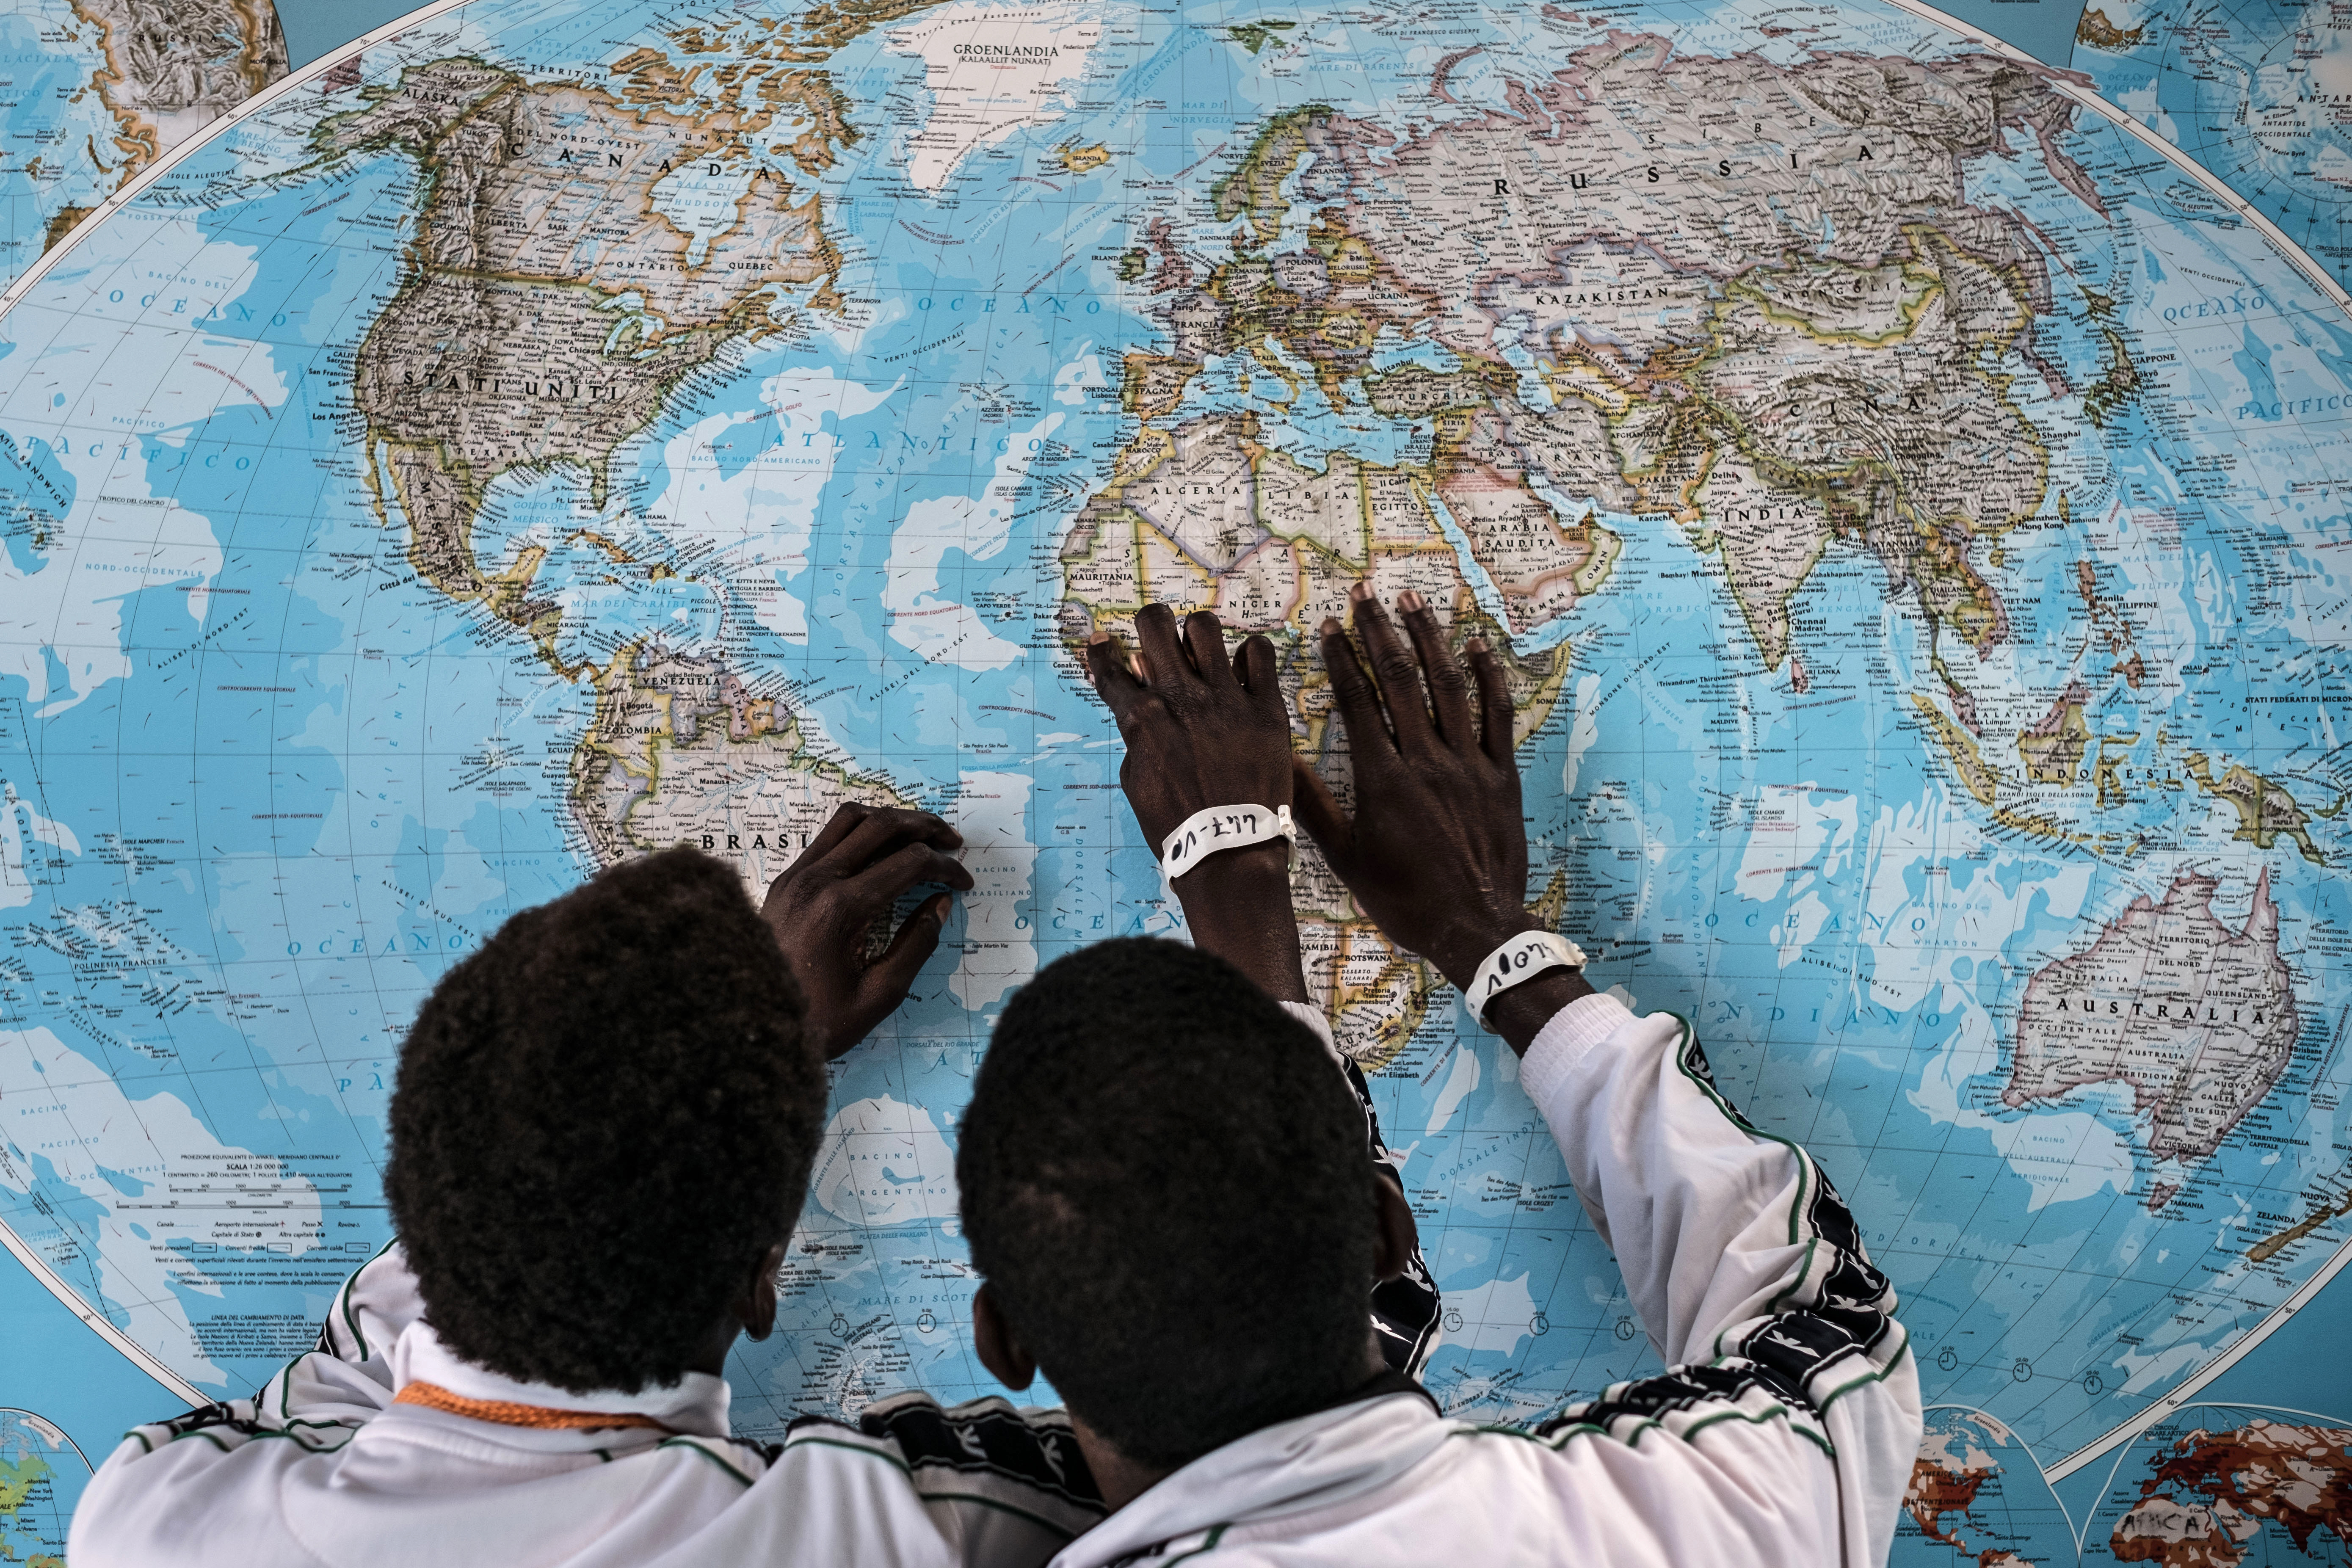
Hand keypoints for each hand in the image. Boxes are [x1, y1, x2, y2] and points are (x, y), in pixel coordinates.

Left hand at [760, 804, 972, 1058]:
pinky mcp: (786, 879)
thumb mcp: (879, 996)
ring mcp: (797, 875)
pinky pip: (828, 835)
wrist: (751, 1023)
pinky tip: (881, 849)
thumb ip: (916, 945)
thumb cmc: (817, 1019)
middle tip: (953, 842)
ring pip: (851, 818)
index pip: (909, 863)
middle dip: (926, 828)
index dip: (945, 868)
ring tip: (919, 835)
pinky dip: (862, 831)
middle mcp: (817, 880)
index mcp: (841, 908)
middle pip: (883, 825)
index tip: (963, 883)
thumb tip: (940, 904)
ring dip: (892, 820)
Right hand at [1084, 603, 1306, 1001]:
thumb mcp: (1136, 781)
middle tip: (1160, 641)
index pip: (1111, 667)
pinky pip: (1260, 652)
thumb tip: (1134, 702)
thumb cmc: (1177, 826)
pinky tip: (1244, 673)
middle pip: (1155, 624)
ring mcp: (1226, 700)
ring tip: (1205, 655)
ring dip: (1199, 635)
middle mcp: (1181, 699)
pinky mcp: (1267, 708)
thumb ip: (1134, 735)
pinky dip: (1250, 656)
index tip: (1103, 643)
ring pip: (1206, 627)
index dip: (1102, 651)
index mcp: (1143, 720)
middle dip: (1152, 625)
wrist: (1230, 853)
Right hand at [1296, 586, 1589, 1052]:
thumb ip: (1314, 807)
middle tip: (1367, 595)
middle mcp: (1426, 761)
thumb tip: (1282, 760)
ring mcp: (1468, 765)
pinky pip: (1497, 715)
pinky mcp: (1502, 774)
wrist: (1474, 928)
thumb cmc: (1404, 899)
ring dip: (1428, 639)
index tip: (1330, 627)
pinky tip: (1476, 646)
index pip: (1358, 703)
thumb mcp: (1346, 858)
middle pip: (1401, 682)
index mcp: (1383, 780)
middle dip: (1381, 633)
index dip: (1343, 660)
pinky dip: (1487, 677)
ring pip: (1448, 687)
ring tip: (1413, 602)